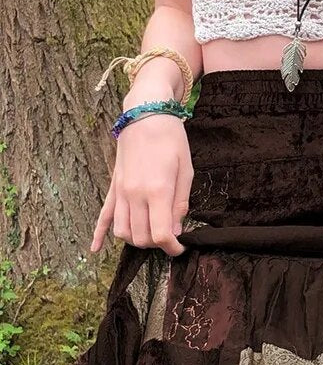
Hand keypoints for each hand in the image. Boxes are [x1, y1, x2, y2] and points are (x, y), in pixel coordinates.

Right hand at [90, 87, 193, 256]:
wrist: (146, 114)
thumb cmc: (171, 140)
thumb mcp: (186, 171)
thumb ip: (180, 203)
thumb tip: (175, 230)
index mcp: (157, 191)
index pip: (160, 234)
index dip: (172, 248)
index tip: (180, 248)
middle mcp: (135, 195)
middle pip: (140, 237)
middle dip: (156, 244)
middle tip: (168, 236)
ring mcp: (121, 192)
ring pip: (122, 231)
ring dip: (136, 239)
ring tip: (150, 232)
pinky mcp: (113, 187)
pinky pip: (102, 215)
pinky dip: (98, 234)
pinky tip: (95, 249)